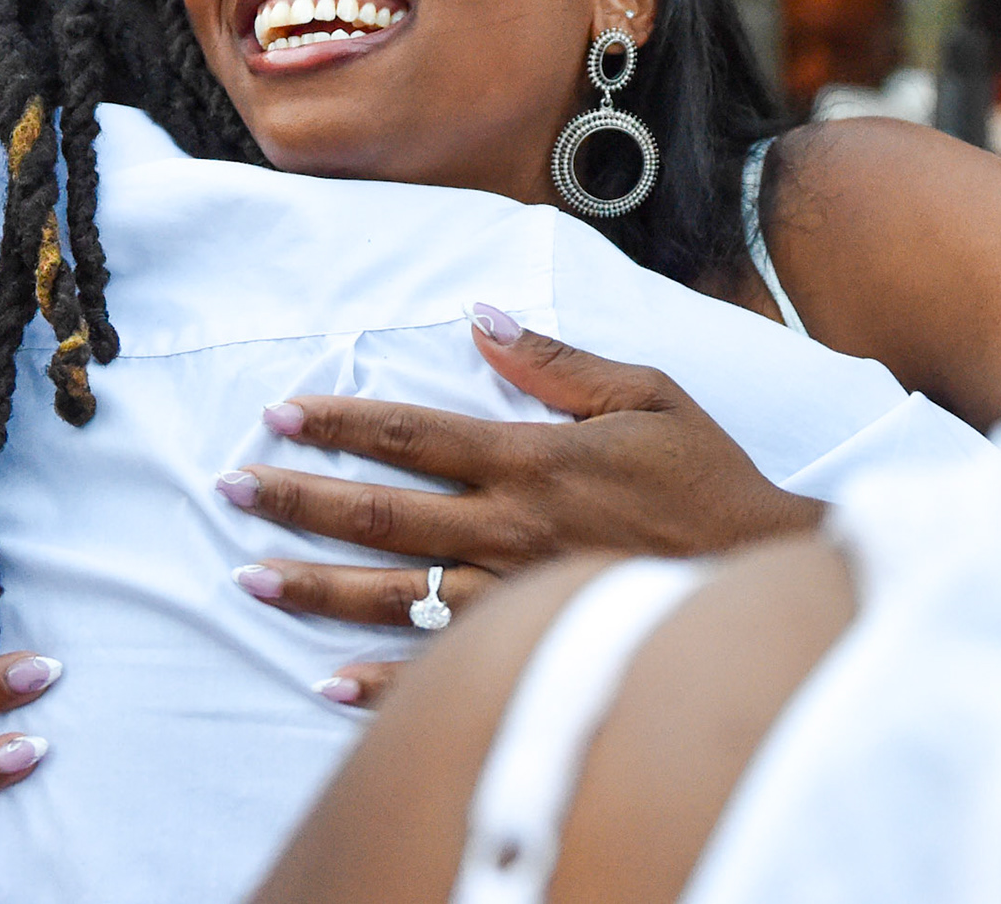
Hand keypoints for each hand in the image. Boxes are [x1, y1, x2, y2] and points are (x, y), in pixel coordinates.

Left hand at [221, 315, 820, 703]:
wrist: (769, 572)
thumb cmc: (709, 480)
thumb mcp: (649, 395)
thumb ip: (558, 362)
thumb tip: (481, 316)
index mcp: (534, 459)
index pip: (413, 433)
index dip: (340, 422)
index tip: (279, 413)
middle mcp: (511, 528)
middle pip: (381, 514)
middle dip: (298, 499)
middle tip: (231, 489)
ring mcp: (516, 596)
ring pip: (395, 596)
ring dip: (315, 586)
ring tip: (248, 576)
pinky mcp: (534, 648)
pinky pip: (444, 671)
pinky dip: (381, 683)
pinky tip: (326, 682)